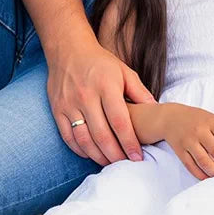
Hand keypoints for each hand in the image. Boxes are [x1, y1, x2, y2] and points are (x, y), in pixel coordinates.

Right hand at [47, 41, 155, 165]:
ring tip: (111, 163)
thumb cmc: (102, 63)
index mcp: (107, 87)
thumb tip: (156, 110)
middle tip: (126, 164)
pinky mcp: (57, 110)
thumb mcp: (125, 72)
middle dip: (116, 154)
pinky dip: (80, 149)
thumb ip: (140, 92)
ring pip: (84, 139)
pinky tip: (92, 154)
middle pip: (102, 134)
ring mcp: (69, 105)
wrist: (69, 51)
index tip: (138, 156)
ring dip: (98, 156)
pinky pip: (68, 137)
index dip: (129, 142)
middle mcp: (87, 97)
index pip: (120, 121)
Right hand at [159, 103, 213, 179]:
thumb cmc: (195, 118)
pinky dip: (201, 174)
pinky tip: (209, 177)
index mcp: (211, 122)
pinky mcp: (180, 152)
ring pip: (204, 161)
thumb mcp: (213, 118)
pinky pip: (191, 166)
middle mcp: (199, 132)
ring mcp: (188, 143)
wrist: (170, 118)